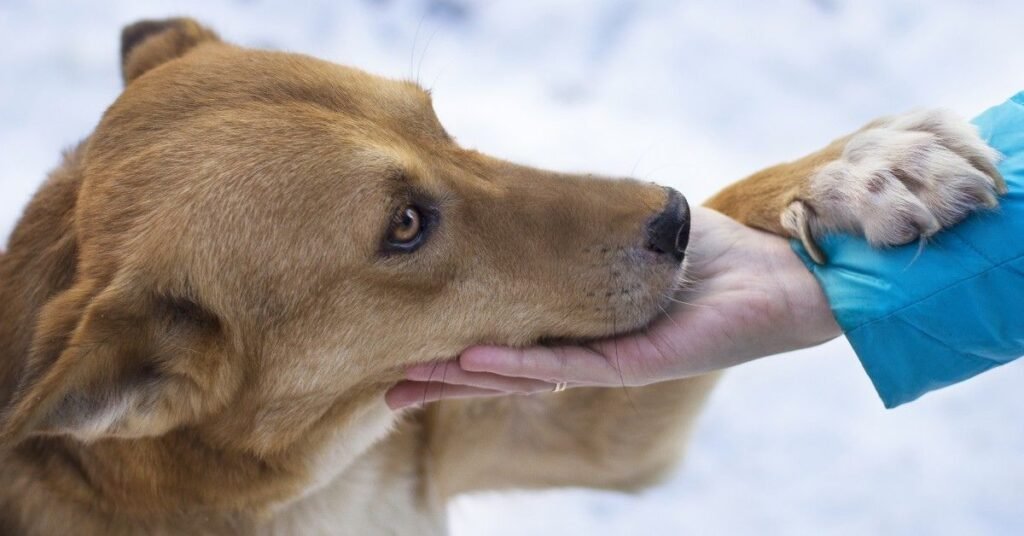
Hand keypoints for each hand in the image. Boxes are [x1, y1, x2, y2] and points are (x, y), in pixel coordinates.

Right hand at [385, 207, 840, 409]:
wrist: (779, 271)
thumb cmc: (712, 252)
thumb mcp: (628, 232)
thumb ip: (581, 228)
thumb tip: (531, 201)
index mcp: (580, 326)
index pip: (508, 342)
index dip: (459, 350)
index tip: (408, 349)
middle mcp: (588, 353)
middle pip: (503, 373)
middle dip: (445, 383)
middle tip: (387, 391)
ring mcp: (609, 363)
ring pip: (524, 377)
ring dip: (465, 379)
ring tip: (409, 382)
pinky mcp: (635, 365)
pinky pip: (567, 364)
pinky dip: (518, 364)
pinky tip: (471, 361)